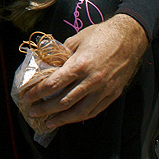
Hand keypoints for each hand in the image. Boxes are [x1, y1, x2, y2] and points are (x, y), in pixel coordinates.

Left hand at [22, 14, 146, 128]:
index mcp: (80, 65)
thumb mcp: (76, 40)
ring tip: (49, 123)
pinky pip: (94, 111)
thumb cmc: (101, 35)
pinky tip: (70, 118)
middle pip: (63, 101)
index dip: (38, 92)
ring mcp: (103, 89)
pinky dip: (80, 117)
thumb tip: (47, 65)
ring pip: (79, 111)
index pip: (53, 84)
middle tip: (33, 112)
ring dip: (62, 119)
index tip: (27, 97)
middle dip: (45, 109)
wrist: (130, 37)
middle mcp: (92, 80)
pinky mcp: (113, 94)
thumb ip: (61, 54)